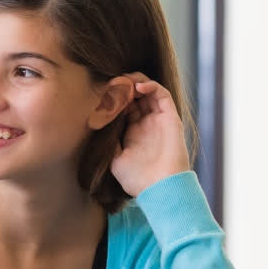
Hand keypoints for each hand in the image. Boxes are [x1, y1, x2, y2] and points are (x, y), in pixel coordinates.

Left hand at [110, 72, 190, 196]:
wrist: (160, 188)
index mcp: (133, 132)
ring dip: (135, 82)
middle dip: (122, 87)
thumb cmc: (137, 179)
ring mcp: (158, 119)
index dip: (113, 98)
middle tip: (110, 84)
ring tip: (123, 80)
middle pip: (135, 97)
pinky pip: (162, 95)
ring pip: (148, 91)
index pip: (123, 107)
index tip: (101, 94)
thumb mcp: (114, 159)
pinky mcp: (170, 117)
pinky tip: (137, 87)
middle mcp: (146, 123)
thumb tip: (97, 126)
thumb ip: (109, 142)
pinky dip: (151, 86)